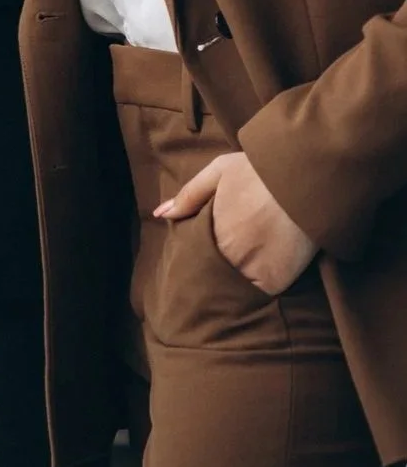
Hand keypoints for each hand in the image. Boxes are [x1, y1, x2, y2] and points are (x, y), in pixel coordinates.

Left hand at [156, 150, 317, 294]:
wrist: (306, 180)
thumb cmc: (261, 172)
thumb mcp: (220, 171)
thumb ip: (189, 195)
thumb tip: (161, 214)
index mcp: (209, 228)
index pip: (192, 251)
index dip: (193, 253)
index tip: (196, 253)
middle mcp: (226, 252)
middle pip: (209, 270)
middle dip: (208, 269)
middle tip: (220, 262)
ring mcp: (250, 270)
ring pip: (231, 285)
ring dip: (229, 282)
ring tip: (236, 270)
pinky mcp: (274, 282)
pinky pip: (257, 294)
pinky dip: (253, 290)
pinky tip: (256, 278)